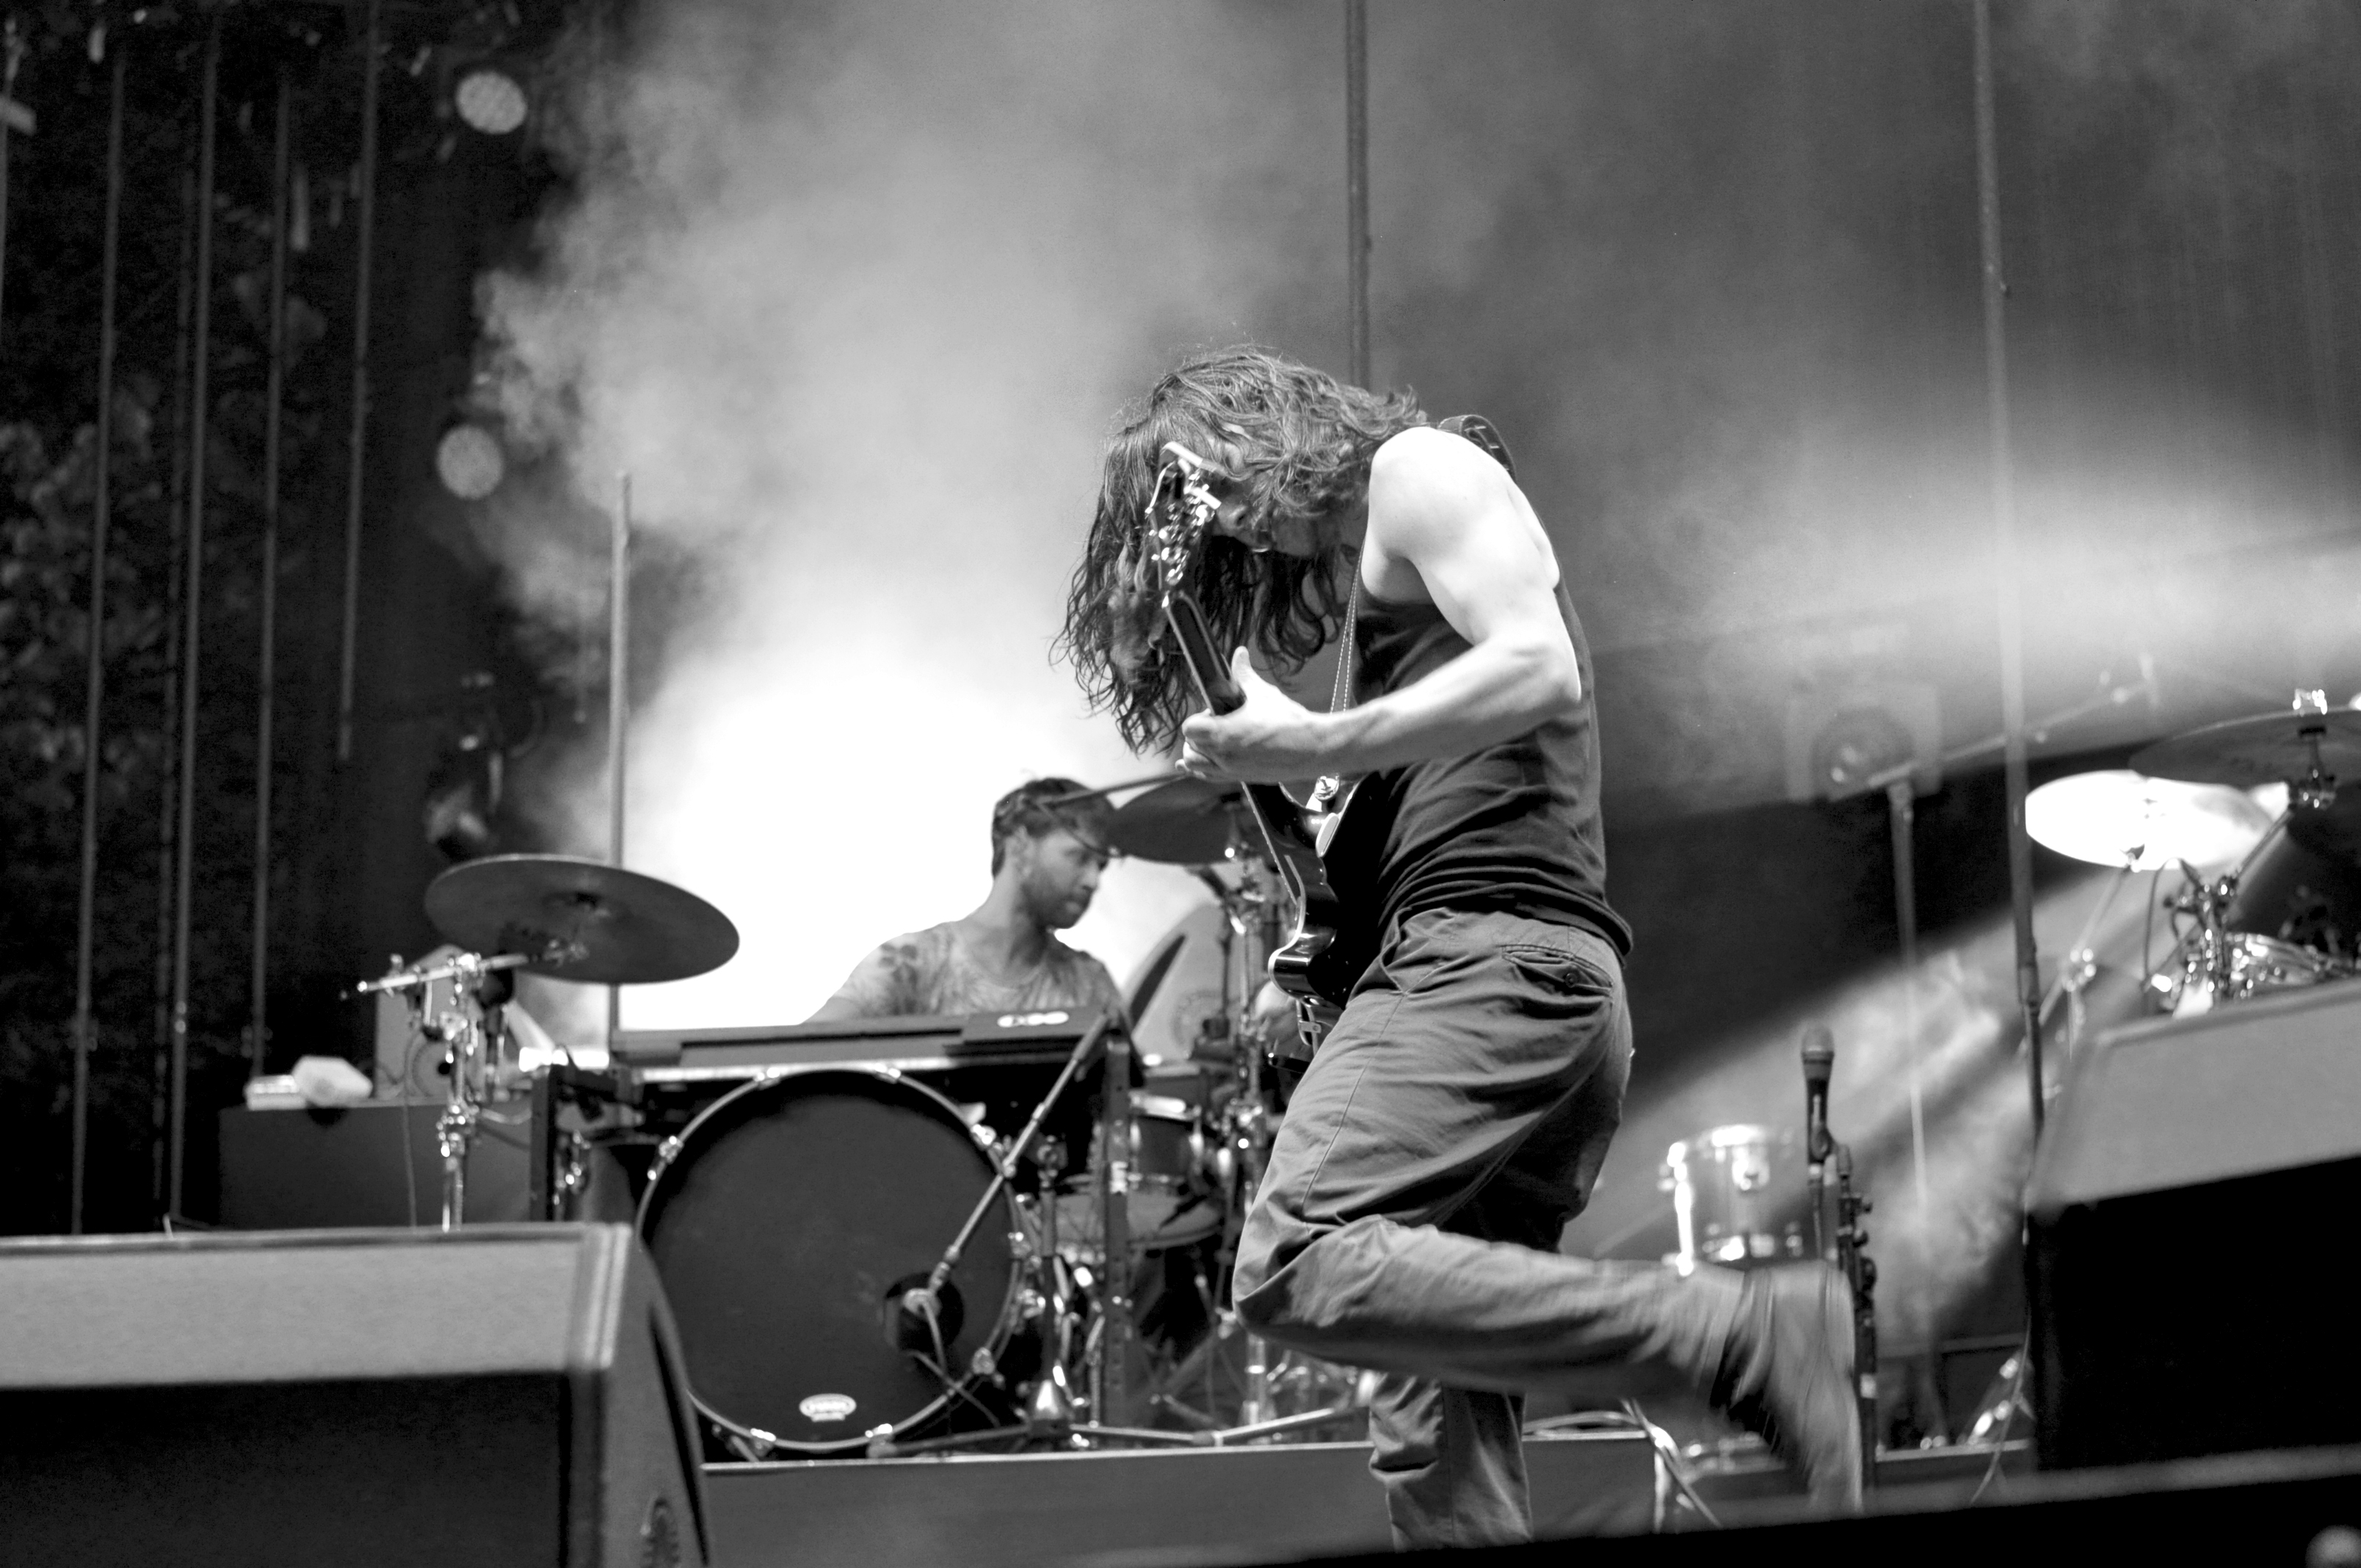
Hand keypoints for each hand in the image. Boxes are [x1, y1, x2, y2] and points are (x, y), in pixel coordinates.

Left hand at [1179, 648, 1331, 782]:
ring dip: (1197, 752)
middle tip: (1217, 722)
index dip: (1198, 717)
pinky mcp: (1241, 779)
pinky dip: (1203, 768)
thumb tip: (1239, 653)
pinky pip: (1210, 777)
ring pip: (1195, 766)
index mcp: (1224, 734)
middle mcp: (1223, 757)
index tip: (1215, 710)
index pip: (1189, 728)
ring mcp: (1231, 771)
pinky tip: (1206, 759)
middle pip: (1190, 746)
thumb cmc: (1289, 721)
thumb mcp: (1264, 694)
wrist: (1313, 748)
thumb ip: (1245, 675)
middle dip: (1198, 734)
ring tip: (1211, 740)